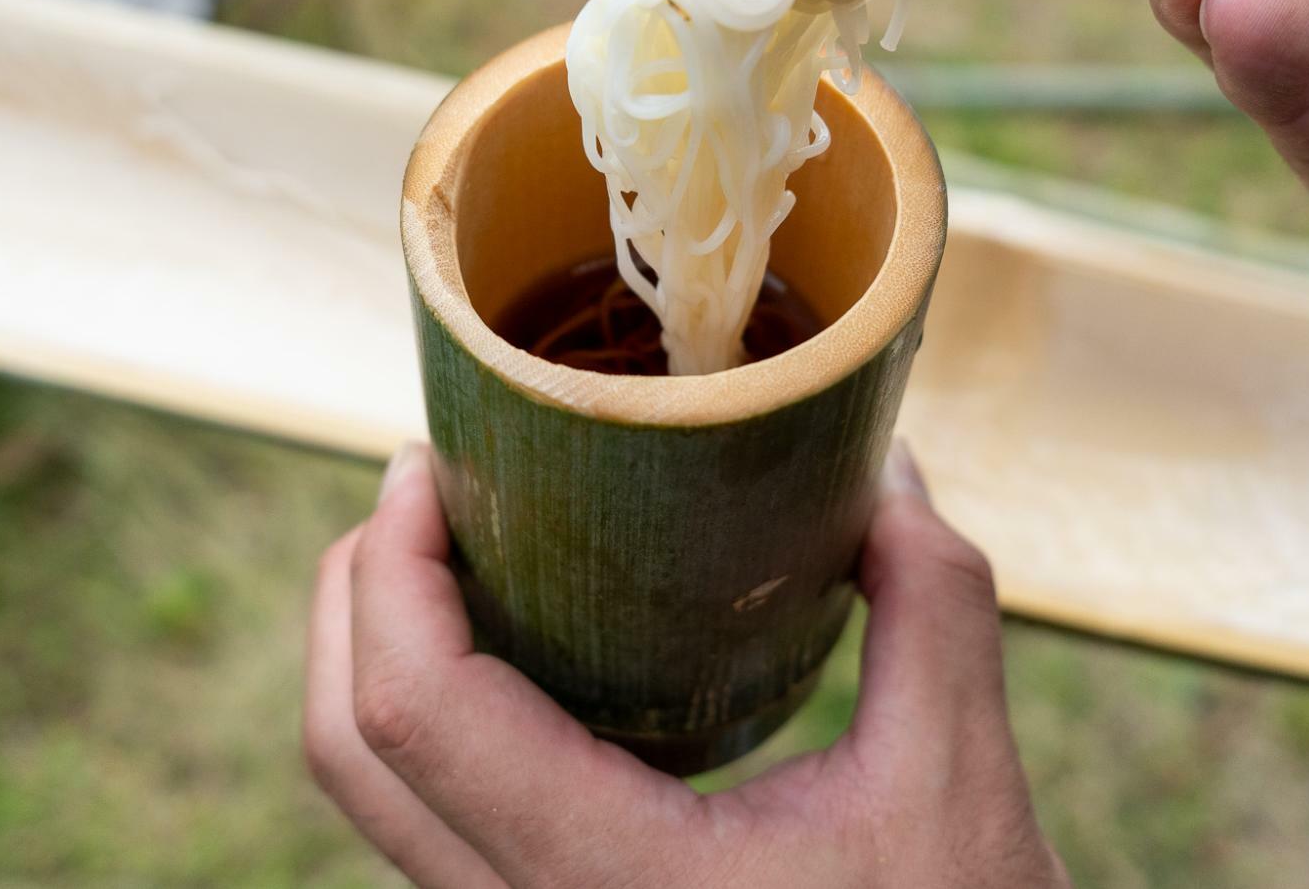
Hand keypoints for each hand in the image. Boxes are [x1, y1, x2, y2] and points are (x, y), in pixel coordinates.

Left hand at [303, 442, 1068, 887]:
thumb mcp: (960, 784)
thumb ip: (929, 604)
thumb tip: (882, 461)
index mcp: (613, 880)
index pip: (421, 711)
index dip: (392, 569)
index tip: (430, 466)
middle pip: (349, 749)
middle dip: (360, 593)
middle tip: (432, 484)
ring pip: (376, 795)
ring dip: (380, 652)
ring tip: (459, 545)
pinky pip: (430, 820)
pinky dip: (431, 716)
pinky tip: (514, 647)